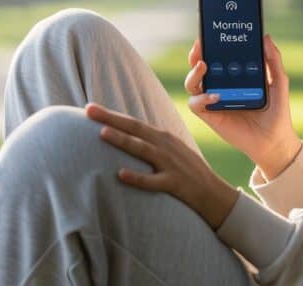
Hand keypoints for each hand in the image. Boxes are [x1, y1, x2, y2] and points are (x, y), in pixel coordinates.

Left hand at [84, 102, 239, 230]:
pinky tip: (120, 174)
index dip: (111, 115)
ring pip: (143, 150)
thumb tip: (124, 138)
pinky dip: (136, 177)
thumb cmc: (186, 172)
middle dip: (110, 118)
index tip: (89, 107)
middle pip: (135, 129)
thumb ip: (149, 144)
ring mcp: (170, 164)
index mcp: (162, 137)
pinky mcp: (175, 183)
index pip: (133, 122)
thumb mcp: (169, 152)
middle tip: (88, 110)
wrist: (214, 194)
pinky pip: (153, 181)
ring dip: (123, 140)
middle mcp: (165, 146)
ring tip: (102, 133)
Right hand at [185, 34, 301, 179]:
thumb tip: (266, 37)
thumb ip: (274, 60)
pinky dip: (201, 98)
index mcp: (234, 76)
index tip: (209, 34)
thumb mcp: (279, 82)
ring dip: (193, 73)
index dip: (210, 45)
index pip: (217, 57)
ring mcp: (213, 101)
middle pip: (198, 67)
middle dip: (195, 55)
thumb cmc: (277, 111)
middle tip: (200, 45)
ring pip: (192, 84)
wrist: (275, 140)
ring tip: (204, 66)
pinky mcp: (210, 117)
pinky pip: (196, 104)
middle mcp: (220, 86)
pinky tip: (215, 95)